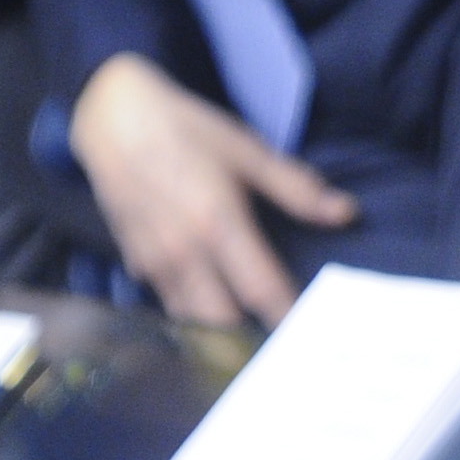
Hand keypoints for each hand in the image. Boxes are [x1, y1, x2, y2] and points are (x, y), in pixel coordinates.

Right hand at [70, 52, 358, 328]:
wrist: (113, 118)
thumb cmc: (186, 129)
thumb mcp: (246, 150)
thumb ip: (296, 188)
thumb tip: (346, 213)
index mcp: (218, 223)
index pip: (261, 290)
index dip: (288, 319)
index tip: (311, 335)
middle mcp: (184, 252)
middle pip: (222, 322)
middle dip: (252, 338)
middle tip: (282, 341)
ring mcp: (154, 261)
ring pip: (190, 319)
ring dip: (219, 331)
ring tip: (250, 337)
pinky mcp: (134, 261)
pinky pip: (166, 300)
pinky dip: (189, 310)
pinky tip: (210, 305)